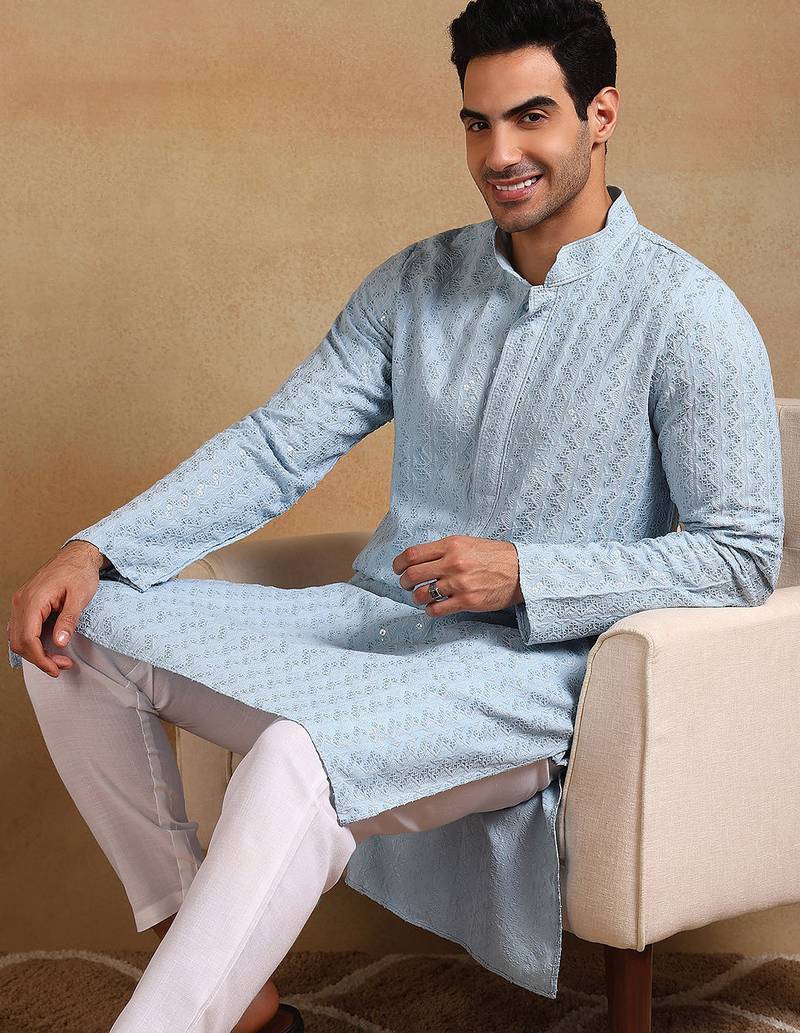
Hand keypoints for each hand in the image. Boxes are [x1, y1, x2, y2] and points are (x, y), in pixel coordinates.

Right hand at [8, 541, 105, 677]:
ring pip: (18, 637)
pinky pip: (22, 629)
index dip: (40, 659)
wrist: (78, 554)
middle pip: (19, 642)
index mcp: (32, 600)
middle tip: (62, 665)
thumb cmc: (80, 572)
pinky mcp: (26, 603)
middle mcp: (21, 602)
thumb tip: (59, 643)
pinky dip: (33, 642)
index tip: (56, 669)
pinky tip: (49, 646)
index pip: (27, 639)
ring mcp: (21, 602)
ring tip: (58, 659)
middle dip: (39, 659)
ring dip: (35, 652)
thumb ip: (68, 619)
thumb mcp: (80, 596)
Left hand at [391, 535, 523, 615]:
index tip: (397, 569)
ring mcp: (459, 583)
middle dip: (404, 582)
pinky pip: (437, 609)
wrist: (521, 571)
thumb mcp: (468, 543)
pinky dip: (430, 610)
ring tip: (422, 597)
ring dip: (417, 597)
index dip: (399, 564)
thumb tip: (420, 559)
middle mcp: (453, 563)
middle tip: (407, 584)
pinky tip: (434, 607)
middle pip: (413, 575)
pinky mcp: (466, 601)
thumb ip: (444, 550)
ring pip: (422, 594)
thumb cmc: (494, 556)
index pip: (413, 554)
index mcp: (451, 545)